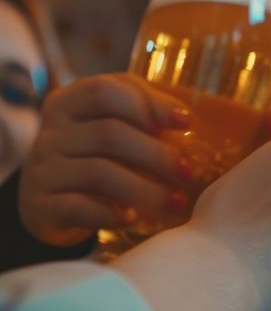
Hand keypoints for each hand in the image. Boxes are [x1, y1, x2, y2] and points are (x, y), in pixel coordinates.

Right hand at [18, 74, 192, 245]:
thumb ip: (147, 110)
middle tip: (187, 172)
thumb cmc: (99, 153)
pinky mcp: (42, 206)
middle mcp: (50, 133)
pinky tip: (133, 219)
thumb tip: (184, 119)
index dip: (148, 104)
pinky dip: (109, 213)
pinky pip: (76, 207)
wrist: (54, 201)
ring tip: (176, 202)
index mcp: (70, 103)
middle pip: (107, 134)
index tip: (185, 123)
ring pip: (97, 173)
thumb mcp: (118, 123)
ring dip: (145, 189)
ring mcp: (42, 170)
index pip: (103, 91)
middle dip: (156, 154)